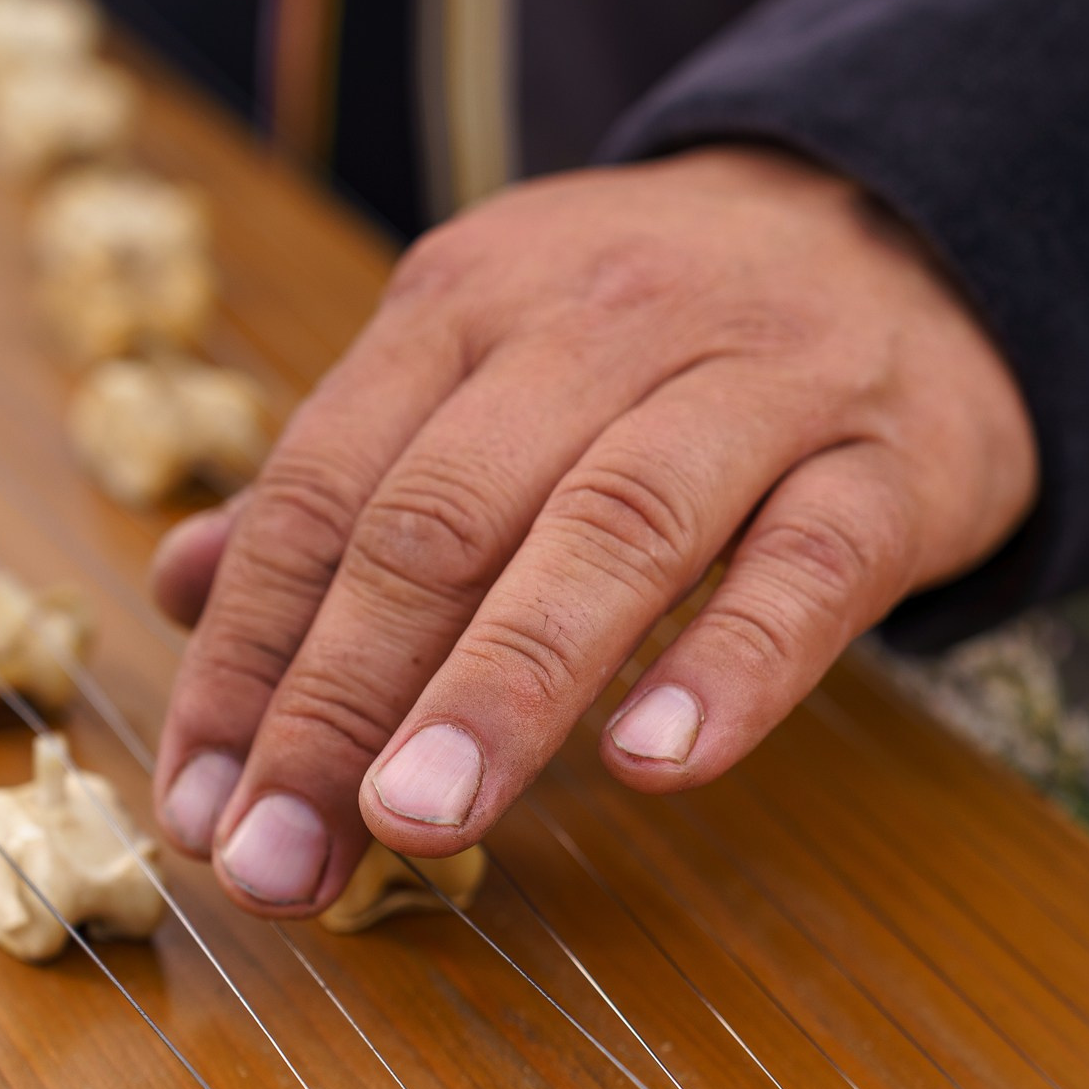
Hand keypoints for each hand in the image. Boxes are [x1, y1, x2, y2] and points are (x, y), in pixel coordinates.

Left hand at [149, 145, 1034, 915]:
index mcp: (471, 298)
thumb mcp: (492, 362)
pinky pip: (808, 565)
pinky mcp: (893, 464)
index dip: (250, 656)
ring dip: (502, 686)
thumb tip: (183, 588)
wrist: (906, 228)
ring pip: (616, 528)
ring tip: (418, 822)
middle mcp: (601, 321)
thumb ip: (351, 478)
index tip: (196, 809)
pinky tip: (653, 764)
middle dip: (340, 700)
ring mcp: (760, 384)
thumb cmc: (664, 337)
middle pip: (445, 515)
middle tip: (276, 859)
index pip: (328, 488)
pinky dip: (730, 663)